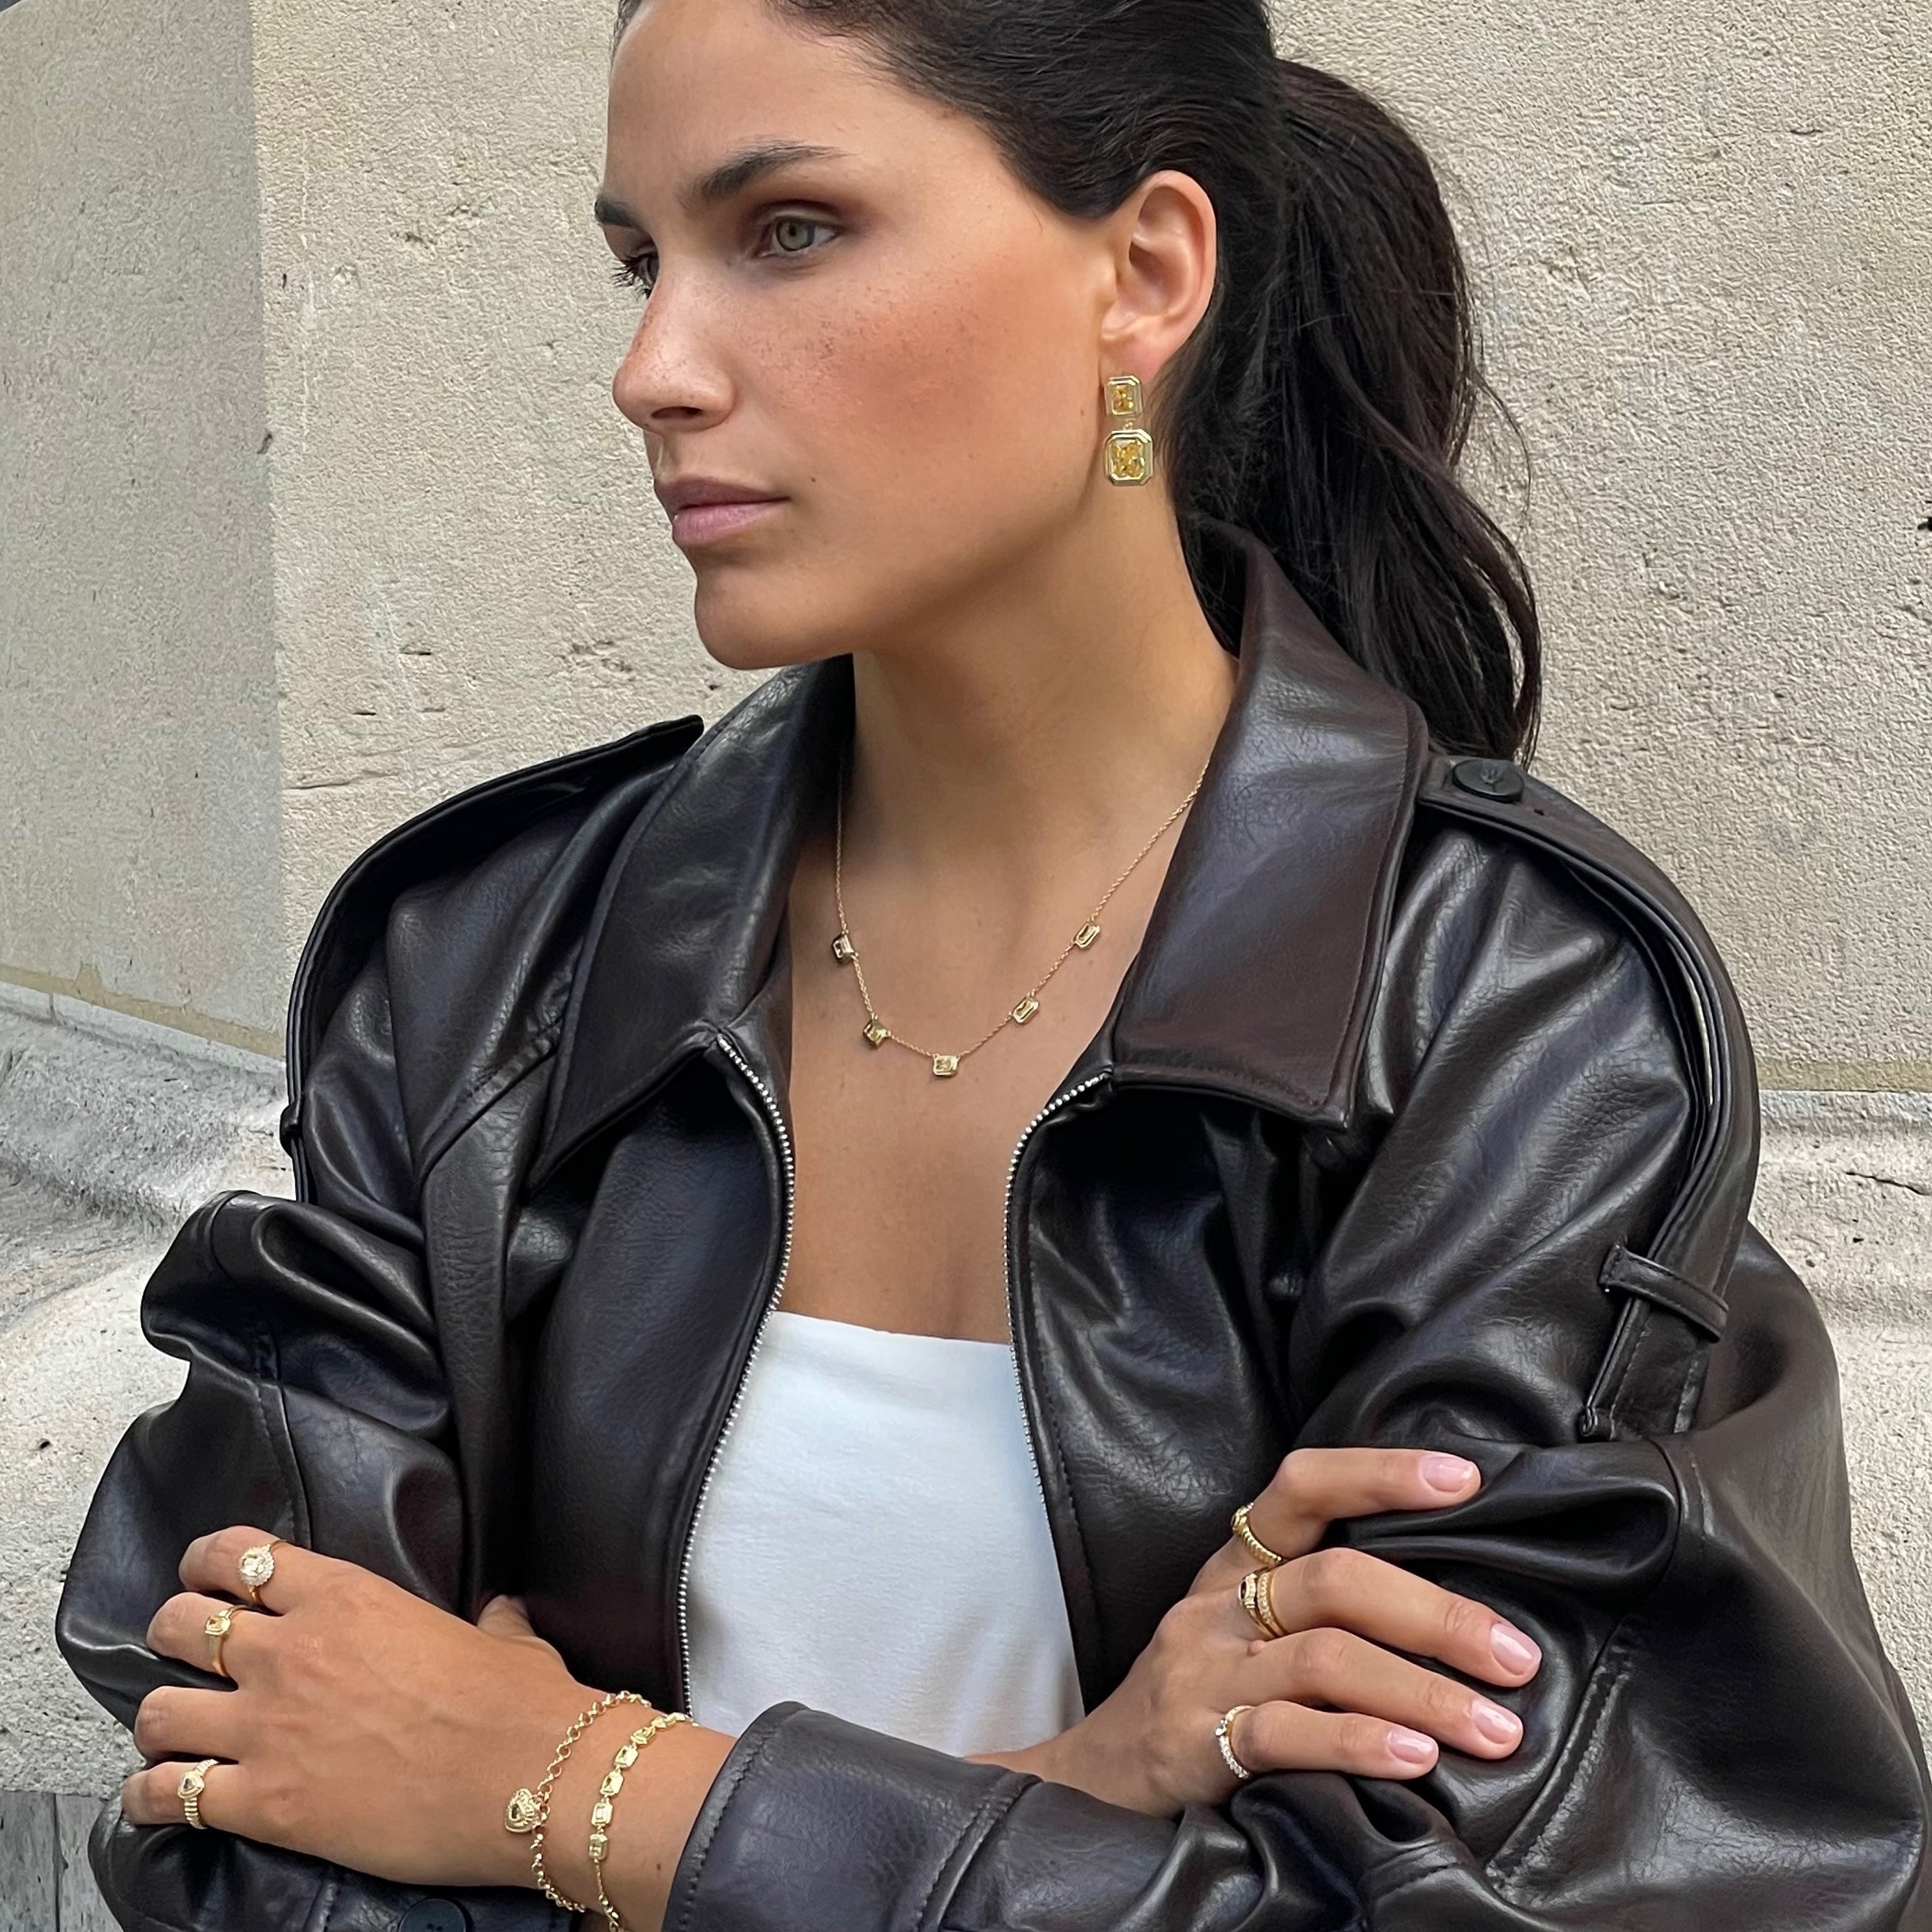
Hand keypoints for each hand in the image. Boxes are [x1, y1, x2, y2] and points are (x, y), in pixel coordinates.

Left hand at [120, 1525, 605, 1888]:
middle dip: (174, 1637)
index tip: (203, 1575)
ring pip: (156, 1711)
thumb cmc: (520, 1704)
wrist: (530, 1777)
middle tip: (188, 1656)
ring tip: (175, 1732)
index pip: (238, 1556)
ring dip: (160, 1722)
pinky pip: (168, 1796)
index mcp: (344, 1596)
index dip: (207, 1563)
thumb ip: (487, 1621)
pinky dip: (150, 1798)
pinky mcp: (265, 1803)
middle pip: (179, 1624)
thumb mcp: (505, 1638)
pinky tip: (155, 1799)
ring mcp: (270, 1728)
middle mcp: (291, 1652)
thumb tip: (499, 1615)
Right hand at [976, 1449, 1539, 1814]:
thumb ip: (1324, 1610)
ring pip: (1324, 1658)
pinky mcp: (1194, 1743)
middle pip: (1335, 1580)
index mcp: (1236, 1565)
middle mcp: (1218, 1606)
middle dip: (1437, 1616)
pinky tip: (1414, 1761)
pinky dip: (1358, 1742)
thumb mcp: (1244, 1631)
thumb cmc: (1199, 1698)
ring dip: (1422, 1692)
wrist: (1090, 1781)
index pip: (1302, 1488)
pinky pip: (1285, 1734)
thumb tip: (1460, 1611)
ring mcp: (1203, 1672)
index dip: (1380, 1474)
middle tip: (1516, 1657)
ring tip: (1495, 1729)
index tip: (1464, 1480)